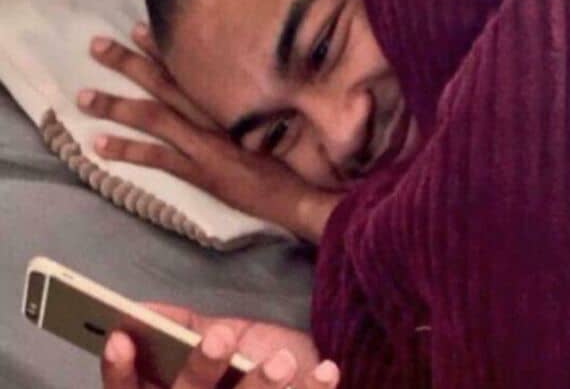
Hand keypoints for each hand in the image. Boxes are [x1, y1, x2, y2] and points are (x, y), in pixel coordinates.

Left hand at [77, 23, 340, 242]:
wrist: (301, 192)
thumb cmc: (297, 152)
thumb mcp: (280, 115)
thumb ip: (257, 98)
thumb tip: (245, 80)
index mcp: (232, 98)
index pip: (192, 67)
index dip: (163, 48)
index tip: (139, 28)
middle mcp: (214, 115)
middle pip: (165, 84)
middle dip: (130, 63)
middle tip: (98, 45)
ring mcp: (204, 144)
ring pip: (153, 118)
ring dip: (116, 105)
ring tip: (83, 96)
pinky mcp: (200, 172)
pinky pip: (157, 158)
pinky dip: (127, 151)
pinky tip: (98, 145)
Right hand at [100, 303, 339, 388]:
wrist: (296, 380)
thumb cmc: (246, 359)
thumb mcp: (216, 338)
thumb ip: (185, 328)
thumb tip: (148, 310)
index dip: (119, 372)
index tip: (122, 337)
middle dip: (199, 370)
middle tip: (219, 337)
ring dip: (258, 388)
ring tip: (282, 361)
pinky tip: (327, 370)